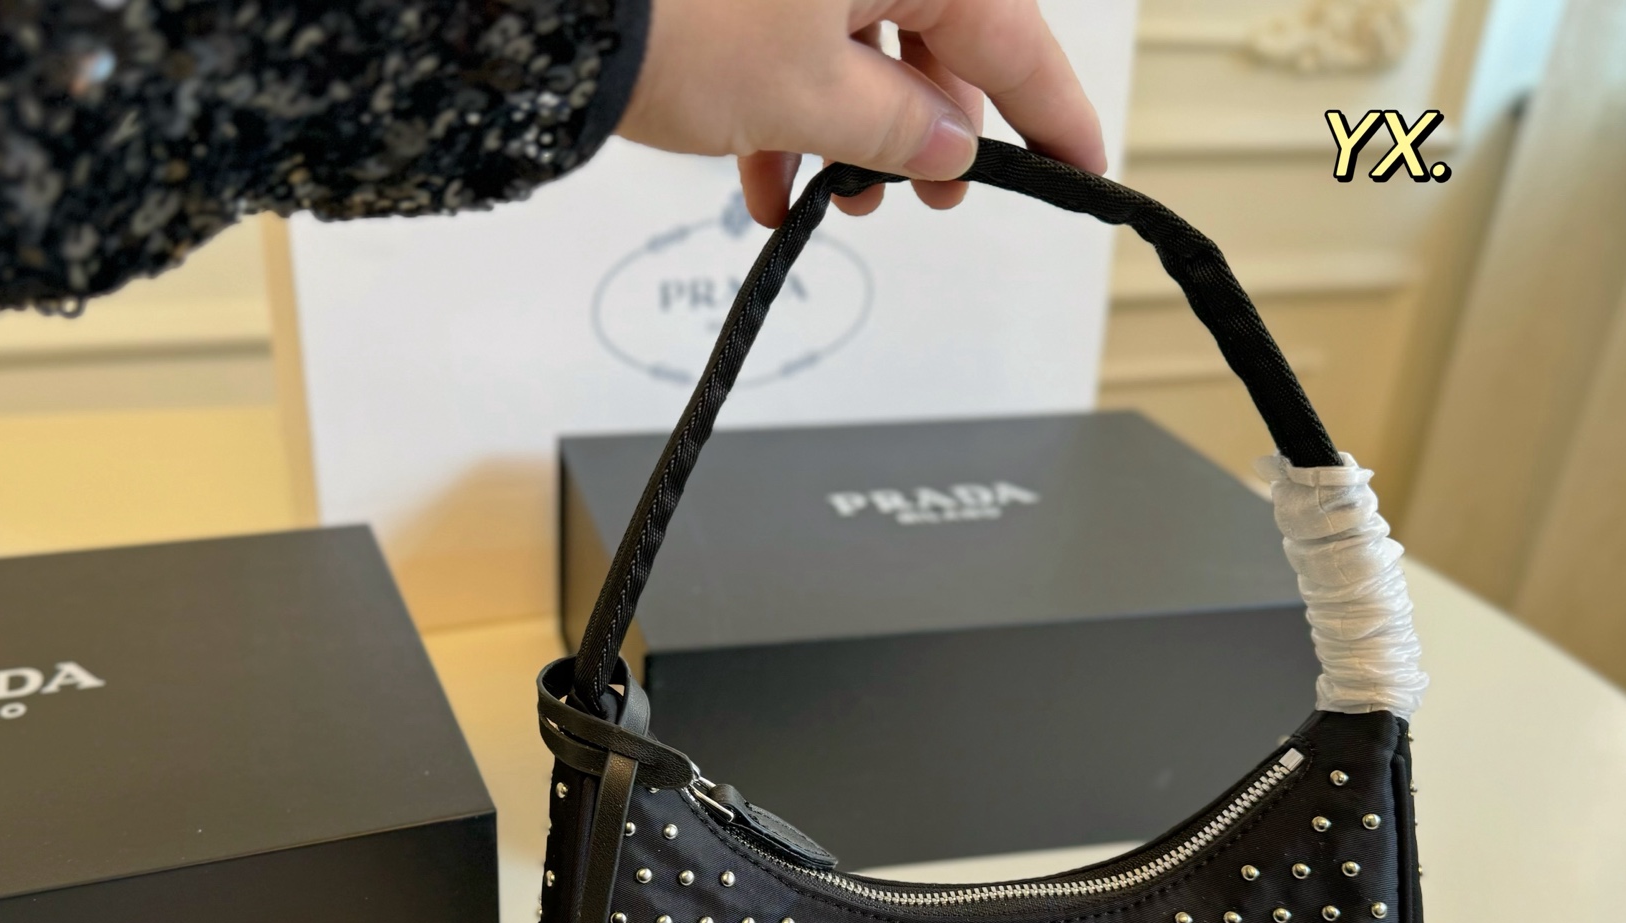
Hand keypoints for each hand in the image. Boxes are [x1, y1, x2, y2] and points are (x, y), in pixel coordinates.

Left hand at [616, 0, 1105, 226]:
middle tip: (934, 199)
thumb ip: (895, 129)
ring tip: (838, 200)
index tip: (1081, 164)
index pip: (1008, 33)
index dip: (1049, 110)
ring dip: (855, 131)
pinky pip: (790, 41)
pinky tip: (767, 180)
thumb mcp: (807, 97)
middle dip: (930, 127)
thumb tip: (946, 149)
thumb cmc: (671, 20)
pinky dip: (789, 110)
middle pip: (933, 31)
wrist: (544, 13)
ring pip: (857, 42)